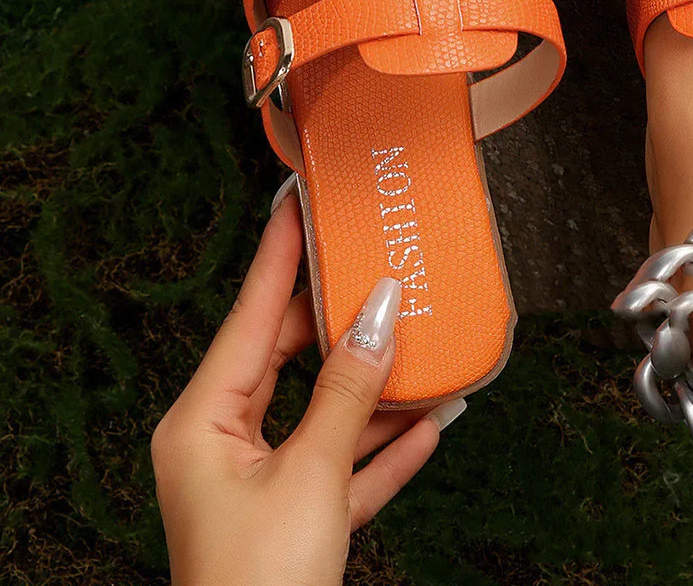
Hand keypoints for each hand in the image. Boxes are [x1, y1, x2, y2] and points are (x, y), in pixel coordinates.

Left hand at [151, 190, 462, 585]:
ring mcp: (263, 481)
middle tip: (382, 275)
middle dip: (346, 326)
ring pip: (327, 412)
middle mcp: (227, 443)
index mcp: (204, 422)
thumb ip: (349, 392)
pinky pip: (346, 465)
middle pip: (293, 359)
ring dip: (378, 390)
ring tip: (425, 347)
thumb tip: (380, 318)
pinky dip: (384, 446)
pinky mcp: (298, 518)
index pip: (250, 315)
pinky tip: (429, 422)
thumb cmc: (258, 583)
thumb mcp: (309, 475)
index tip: (299, 205)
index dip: (278, 255)